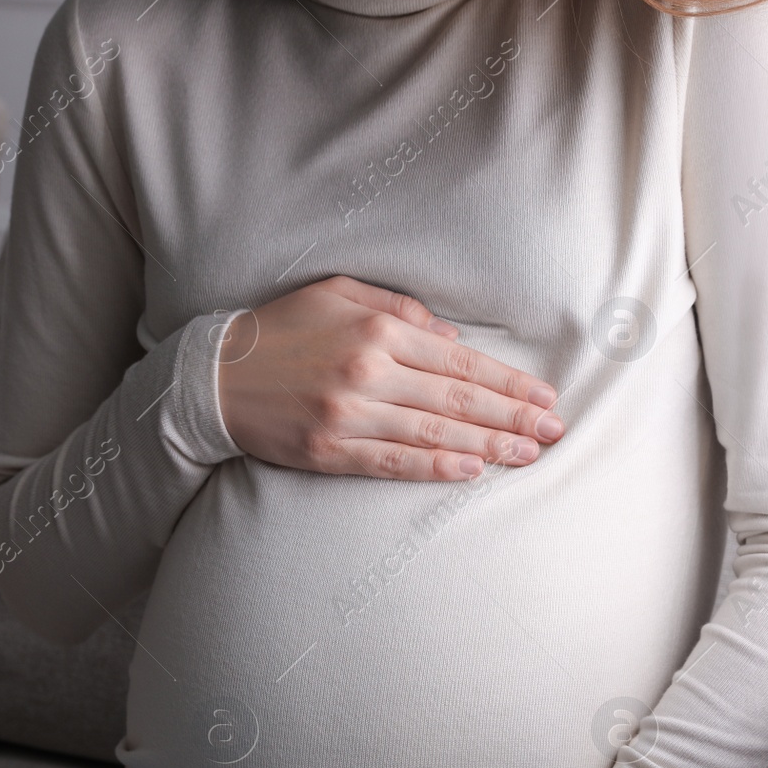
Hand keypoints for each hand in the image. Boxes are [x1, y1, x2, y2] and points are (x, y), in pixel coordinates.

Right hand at [216, 276, 564, 481]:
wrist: (213, 377)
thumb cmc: (281, 331)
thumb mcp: (339, 294)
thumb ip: (400, 311)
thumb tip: (452, 340)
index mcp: (377, 331)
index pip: (461, 363)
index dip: (509, 383)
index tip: (544, 397)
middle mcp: (368, 372)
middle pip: (458, 401)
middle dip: (513, 418)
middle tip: (554, 432)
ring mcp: (348, 415)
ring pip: (434, 435)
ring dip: (488, 447)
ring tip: (527, 455)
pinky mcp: (329, 450)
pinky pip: (393, 462)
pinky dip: (435, 469)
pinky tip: (471, 472)